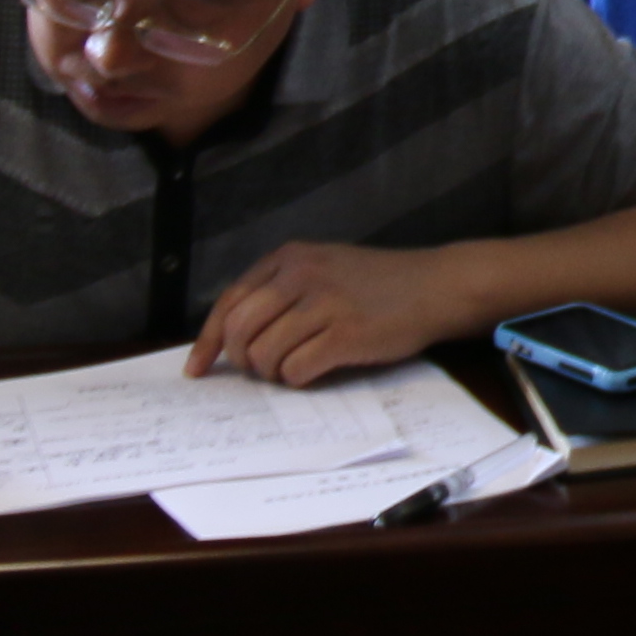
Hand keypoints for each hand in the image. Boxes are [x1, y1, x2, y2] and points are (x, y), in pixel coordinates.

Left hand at [190, 242, 460, 382]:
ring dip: (272, 373)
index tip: (198, 369)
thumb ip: (281, 290)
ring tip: (294, 367)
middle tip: (261, 369)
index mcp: (291, 257)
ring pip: (264, 355)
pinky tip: (316, 370)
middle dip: (242, 360)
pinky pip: (296, 370)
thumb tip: (231, 338)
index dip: (209, 341)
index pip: (230, 302)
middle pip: (240, 331)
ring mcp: (325, 303)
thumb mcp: (324, 268)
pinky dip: (298, 379)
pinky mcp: (346, 333)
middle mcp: (302, 274)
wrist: (437, 286)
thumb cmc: (378, 283)